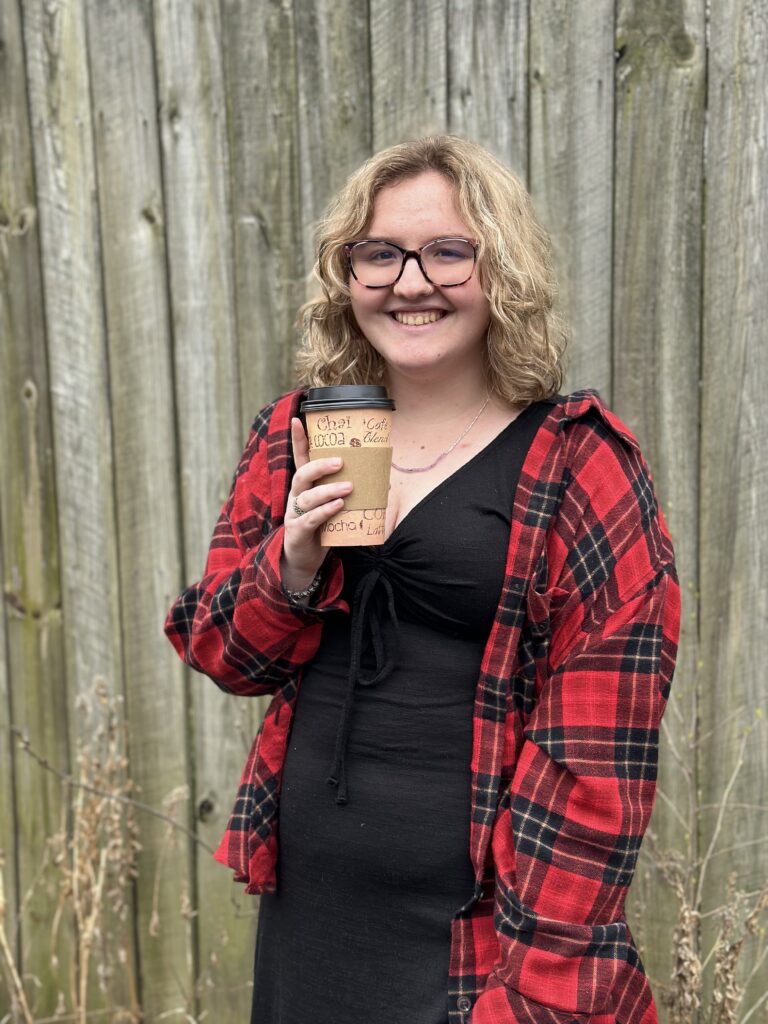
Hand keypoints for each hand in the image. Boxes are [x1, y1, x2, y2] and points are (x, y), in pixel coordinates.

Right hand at [281, 418, 351, 590]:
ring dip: (328, 490)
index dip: (298, 439)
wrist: (305, 561)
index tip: (298, 419)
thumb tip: (382, 484)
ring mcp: (294, 514)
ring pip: (307, 496)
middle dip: (320, 466)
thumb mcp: (334, 508)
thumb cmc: (323, 529)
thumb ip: (348, 494)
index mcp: (305, 487)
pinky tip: (339, 506)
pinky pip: (310, 518)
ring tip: (348, 487)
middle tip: (340, 462)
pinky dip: (325, 511)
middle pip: (302, 474)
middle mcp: (296, 496)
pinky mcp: (298, 531)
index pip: (300, 458)